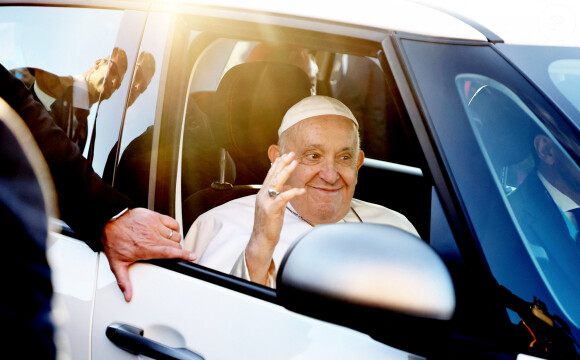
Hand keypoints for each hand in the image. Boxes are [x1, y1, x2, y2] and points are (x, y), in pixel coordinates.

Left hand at [101, 207, 195, 301]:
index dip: (183, 254)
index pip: (170, 252)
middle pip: (174, 244)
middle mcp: (152, 236)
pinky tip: (167, 231)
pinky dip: (173, 227)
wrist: (108, 221)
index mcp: (146, 249)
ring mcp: (154, 225)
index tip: (192, 256)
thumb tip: (128, 295)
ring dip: (174, 240)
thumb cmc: (113, 241)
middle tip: (169, 252)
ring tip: (166, 242)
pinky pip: (172, 222)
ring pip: (175, 234)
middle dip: (176, 250)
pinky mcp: (154, 216)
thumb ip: (124, 281)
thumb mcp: (117, 264)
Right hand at [245, 152, 304, 283]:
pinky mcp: (271, 210)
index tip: (285, 155)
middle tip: (291, 153)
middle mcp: (262, 195)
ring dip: (286, 171)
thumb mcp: (275, 207)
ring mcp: (266, 202)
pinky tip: (301, 190)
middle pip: (273, 175)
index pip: (270, 175)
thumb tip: (287, 187)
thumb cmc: (269, 224)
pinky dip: (293, 192)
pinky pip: (283, 198)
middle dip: (282, 163)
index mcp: (263, 193)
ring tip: (295, 163)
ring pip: (276, 182)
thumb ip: (279, 196)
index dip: (277, 164)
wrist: (262, 239)